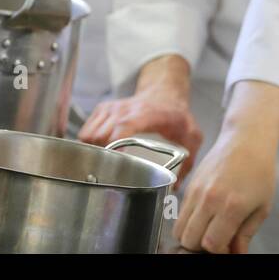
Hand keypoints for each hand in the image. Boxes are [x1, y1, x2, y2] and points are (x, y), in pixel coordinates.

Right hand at [78, 82, 203, 184]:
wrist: (164, 93)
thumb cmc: (176, 115)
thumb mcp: (192, 136)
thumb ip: (189, 162)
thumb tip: (176, 187)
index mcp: (146, 115)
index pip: (123, 127)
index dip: (114, 144)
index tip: (115, 162)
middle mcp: (125, 109)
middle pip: (100, 135)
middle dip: (101, 155)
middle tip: (109, 171)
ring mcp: (112, 108)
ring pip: (90, 133)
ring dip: (93, 150)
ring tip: (104, 163)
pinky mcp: (103, 109)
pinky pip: (87, 129)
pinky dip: (89, 142)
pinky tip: (101, 151)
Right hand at [173, 126, 275, 253]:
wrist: (246, 140)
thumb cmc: (259, 171)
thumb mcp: (262, 206)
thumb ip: (246, 234)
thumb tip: (236, 254)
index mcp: (231, 207)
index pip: (210, 245)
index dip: (218, 252)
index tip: (227, 247)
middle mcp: (209, 199)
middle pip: (189, 240)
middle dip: (201, 246)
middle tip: (217, 239)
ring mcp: (196, 191)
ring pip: (179, 229)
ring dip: (192, 234)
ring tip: (209, 228)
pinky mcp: (189, 184)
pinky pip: (179, 213)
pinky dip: (188, 221)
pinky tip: (205, 215)